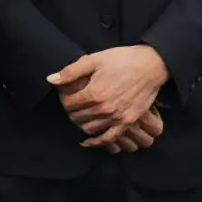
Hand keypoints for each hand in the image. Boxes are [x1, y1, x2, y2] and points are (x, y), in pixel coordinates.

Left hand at [48, 44, 168, 152]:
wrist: (151, 66)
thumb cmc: (122, 60)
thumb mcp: (95, 59)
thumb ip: (71, 71)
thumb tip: (51, 80)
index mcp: (93, 93)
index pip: (68, 103)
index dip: (63, 98)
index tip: (65, 93)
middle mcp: (103, 109)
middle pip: (76, 117)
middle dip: (70, 110)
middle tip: (71, 103)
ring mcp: (116, 118)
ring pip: (88, 128)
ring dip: (80, 123)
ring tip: (79, 115)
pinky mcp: (127, 122)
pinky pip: (107, 139)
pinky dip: (95, 142)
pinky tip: (87, 141)